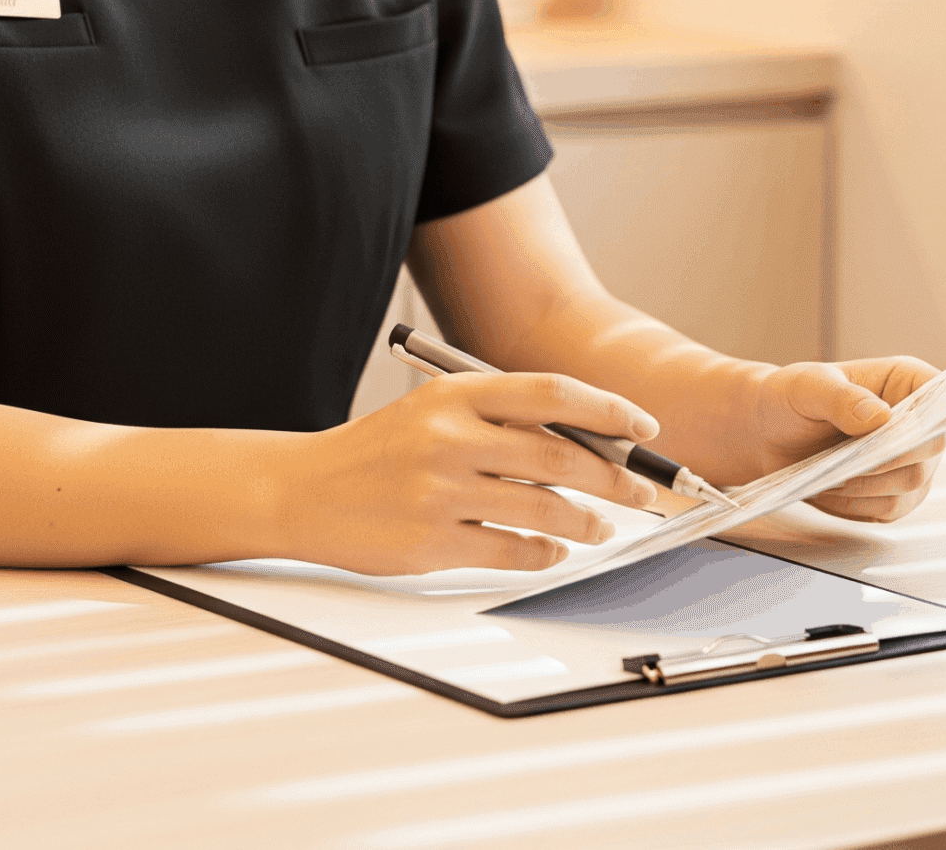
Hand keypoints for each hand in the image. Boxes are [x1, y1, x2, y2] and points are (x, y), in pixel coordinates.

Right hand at [283, 371, 662, 575]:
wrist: (302, 490)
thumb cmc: (380, 451)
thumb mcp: (435, 410)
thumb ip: (501, 419)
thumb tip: (588, 440)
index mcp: (456, 394)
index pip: (553, 393)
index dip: (609, 409)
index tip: (643, 427)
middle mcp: (450, 437)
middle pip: (562, 455)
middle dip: (614, 478)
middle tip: (637, 492)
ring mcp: (440, 491)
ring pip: (545, 508)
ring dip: (586, 522)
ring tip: (599, 528)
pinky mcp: (431, 542)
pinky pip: (512, 551)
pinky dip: (544, 554)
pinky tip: (552, 550)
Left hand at [705, 356, 944, 521]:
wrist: (768, 435)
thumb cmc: (790, 400)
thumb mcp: (808, 387)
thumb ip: (842, 397)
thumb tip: (880, 416)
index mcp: (906, 382)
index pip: (942, 398)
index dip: (936, 415)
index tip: (904, 430)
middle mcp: (916, 424)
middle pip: (929, 450)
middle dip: (886, 460)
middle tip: (846, 460)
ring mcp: (910, 462)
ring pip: (912, 486)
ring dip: (868, 486)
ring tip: (830, 473)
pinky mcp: (894, 494)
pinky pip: (890, 510)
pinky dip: (858, 505)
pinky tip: (832, 488)